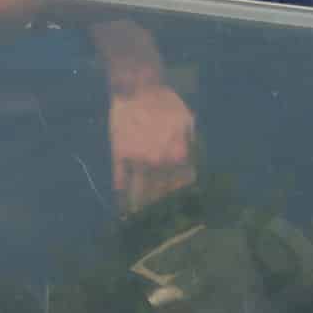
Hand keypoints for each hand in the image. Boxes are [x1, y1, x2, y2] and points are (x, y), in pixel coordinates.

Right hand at [110, 83, 195, 212]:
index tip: (180, 218)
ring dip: (142, 210)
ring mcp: (138, 161)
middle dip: (162, 212)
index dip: (181, 204)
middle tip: (161, 226)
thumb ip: (192, 150)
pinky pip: (121, 182)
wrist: (137, 86)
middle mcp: (160, 163)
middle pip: (162, 195)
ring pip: (141, 193)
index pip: (183, 189)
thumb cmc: (166, 103)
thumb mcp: (188, 123)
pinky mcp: (120, 156)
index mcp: (180, 157)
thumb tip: (192, 175)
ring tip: (142, 225)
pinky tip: (123, 210)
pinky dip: (122, 198)